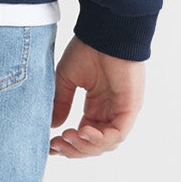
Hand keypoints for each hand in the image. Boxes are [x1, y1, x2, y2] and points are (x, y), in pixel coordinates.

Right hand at [50, 37, 144, 158]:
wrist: (105, 31)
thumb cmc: (89, 48)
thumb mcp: (66, 79)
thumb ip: (60, 102)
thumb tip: (53, 126)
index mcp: (97, 106)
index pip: (84, 136)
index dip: (68, 145)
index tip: (50, 146)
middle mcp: (110, 111)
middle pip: (94, 145)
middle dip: (74, 149)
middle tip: (57, 144)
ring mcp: (121, 111)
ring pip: (106, 144)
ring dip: (85, 146)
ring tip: (68, 137)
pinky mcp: (130, 108)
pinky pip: (117, 134)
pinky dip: (99, 139)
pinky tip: (82, 131)